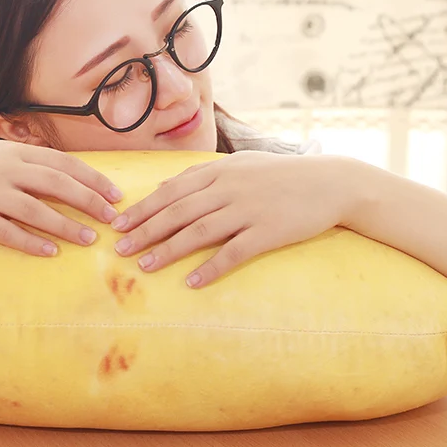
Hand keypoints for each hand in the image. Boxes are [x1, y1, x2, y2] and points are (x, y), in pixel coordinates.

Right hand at [0, 140, 122, 256]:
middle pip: (56, 184)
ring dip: (65, 226)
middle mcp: (5, 170)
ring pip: (35, 210)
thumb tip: (68, 175)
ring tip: (89, 240)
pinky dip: (30, 243)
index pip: (64, 163)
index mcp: (15, 152)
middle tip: (112, 218)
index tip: (116, 194)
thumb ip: (29, 162)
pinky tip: (50, 253)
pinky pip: (6, 232)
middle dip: (88, 201)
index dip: (92, 179)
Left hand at [111, 151, 348, 287]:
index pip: (171, 191)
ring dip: (168, 249)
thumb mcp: (239, 164)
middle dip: (145, 230)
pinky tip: (192, 282)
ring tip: (145, 266)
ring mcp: (248, 209)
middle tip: (119, 249)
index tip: (118, 224)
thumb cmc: (280, 174)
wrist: (329, 182)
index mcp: (219, 171)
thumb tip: (165, 187)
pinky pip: (234, 252)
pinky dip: (211, 267)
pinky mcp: (268, 231)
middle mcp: (228, 187)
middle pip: (178, 211)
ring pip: (199, 230)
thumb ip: (202, 175)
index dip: (142, 208)